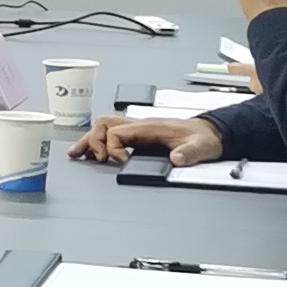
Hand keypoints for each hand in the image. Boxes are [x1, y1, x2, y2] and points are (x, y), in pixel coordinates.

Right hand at [68, 115, 226, 167]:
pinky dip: (98, 142)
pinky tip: (91, 153)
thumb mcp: (200, 147)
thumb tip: (176, 157)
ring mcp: (138, 130)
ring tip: (76, 154)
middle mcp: (140, 126)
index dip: (113, 147)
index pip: (118, 131)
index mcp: (149, 127)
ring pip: (105, 128)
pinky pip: (112, 135)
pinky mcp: (139, 137)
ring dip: (90, 140)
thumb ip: (188, 152)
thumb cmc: (203, 138)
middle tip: (93, 159)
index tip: (122, 162)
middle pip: (104, 124)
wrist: (210, 133)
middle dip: (92, 141)